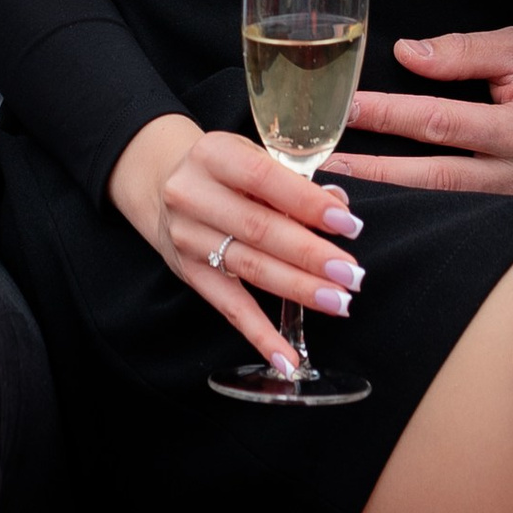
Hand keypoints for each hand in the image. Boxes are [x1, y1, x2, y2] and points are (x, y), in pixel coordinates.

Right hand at [107, 112, 367, 377]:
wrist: (161, 183)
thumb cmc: (223, 170)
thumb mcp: (251, 157)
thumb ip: (293, 180)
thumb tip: (339, 205)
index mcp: (214, 155)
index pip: (264, 178)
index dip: (308, 203)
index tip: (349, 224)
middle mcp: (194, 195)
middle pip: (259, 229)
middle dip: (310, 255)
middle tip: (351, 274)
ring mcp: (189, 237)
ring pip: (250, 268)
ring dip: (298, 289)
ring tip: (338, 302)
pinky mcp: (190, 272)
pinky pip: (229, 307)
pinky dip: (260, 335)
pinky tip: (287, 358)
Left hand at [336, 27, 512, 196]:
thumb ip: (463, 53)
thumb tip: (408, 55)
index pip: (439, 120)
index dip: (389, 114)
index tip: (349, 106)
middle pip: (432, 169)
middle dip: (376, 162)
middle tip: (327, 155)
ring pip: (442, 191)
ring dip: (390, 182)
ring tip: (343, 175)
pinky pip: (459, 199)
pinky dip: (420, 193)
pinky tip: (388, 186)